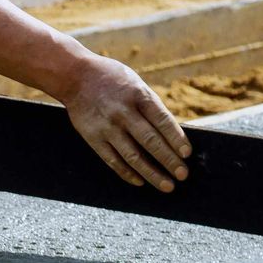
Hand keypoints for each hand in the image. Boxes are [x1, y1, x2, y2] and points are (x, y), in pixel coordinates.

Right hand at [55, 54, 191, 190]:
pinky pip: (112, 160)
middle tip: (183, 175)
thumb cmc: (113, 80)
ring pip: (133, 156)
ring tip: (166, 185)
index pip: (162, 121)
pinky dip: (127, 173)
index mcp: (138, 95)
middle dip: (169, 160)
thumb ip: (151, 107)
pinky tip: (140, 181)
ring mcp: (107, 127)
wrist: (75, 76)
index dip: (176, 139)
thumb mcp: (136, 85)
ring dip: (151, 173)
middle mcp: (123, 112)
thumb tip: (172, 135)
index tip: (187, 154)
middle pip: (150, 141)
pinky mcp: (93, 137)